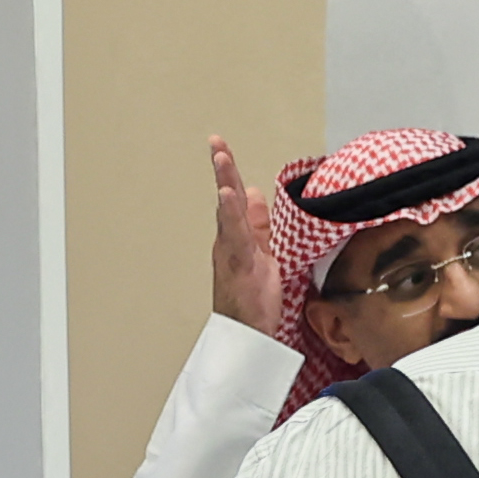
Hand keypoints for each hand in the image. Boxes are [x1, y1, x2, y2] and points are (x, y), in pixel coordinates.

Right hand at [207, 137, 274, 333]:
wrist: (247, 335)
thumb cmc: (252, 300)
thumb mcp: (262, 253)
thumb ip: (257, 225)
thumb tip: (254, 194)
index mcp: (235, 238)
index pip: (234, 199)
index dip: (229, 172)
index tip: (222, 146)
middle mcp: (229, 242)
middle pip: (226, 200)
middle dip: (223, 170)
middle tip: (217, 142)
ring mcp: (231, 253)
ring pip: (227, 213)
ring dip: (225, 184)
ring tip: (222, 158)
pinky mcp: (238, 264)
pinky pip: (236, 236)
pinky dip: (232, 214)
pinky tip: (230, 195)